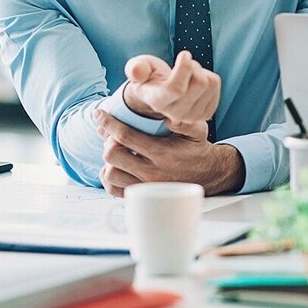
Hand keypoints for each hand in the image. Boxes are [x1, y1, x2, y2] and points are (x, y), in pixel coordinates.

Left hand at [95, 111, 243, 196]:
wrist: (208, 174)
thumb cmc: (197, 149)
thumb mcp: (197, 130)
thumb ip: (183, 120)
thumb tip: (168, 112)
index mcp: (162, 153)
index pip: (125, 137)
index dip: (109, 123)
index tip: (100, 114)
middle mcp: (151, 172)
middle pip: (112, 156)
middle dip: (108, 141)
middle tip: (114, 136)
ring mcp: (144, 186)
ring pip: (109, 174)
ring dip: (108, 160)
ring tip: (116, 150)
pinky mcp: (141, 196)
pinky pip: (113, 190)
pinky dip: (109, 177)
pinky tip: (117, 166)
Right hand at [121, 51, 220, 126]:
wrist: (159, 93)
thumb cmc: (149, 77)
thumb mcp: (138, 67)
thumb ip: (136, 68)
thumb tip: (136, 71)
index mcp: (157, 101)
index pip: (176, 89)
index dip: (184, 68)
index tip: (184, 54)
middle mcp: (175, 114)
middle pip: (200, 83)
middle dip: (193, 65)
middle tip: (183, 64)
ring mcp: (192, 117)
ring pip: (210, 83)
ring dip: (201, 71)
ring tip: (188, 74)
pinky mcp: (206, 114)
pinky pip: (216, 86)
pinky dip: (208, 77)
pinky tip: (195, 82)